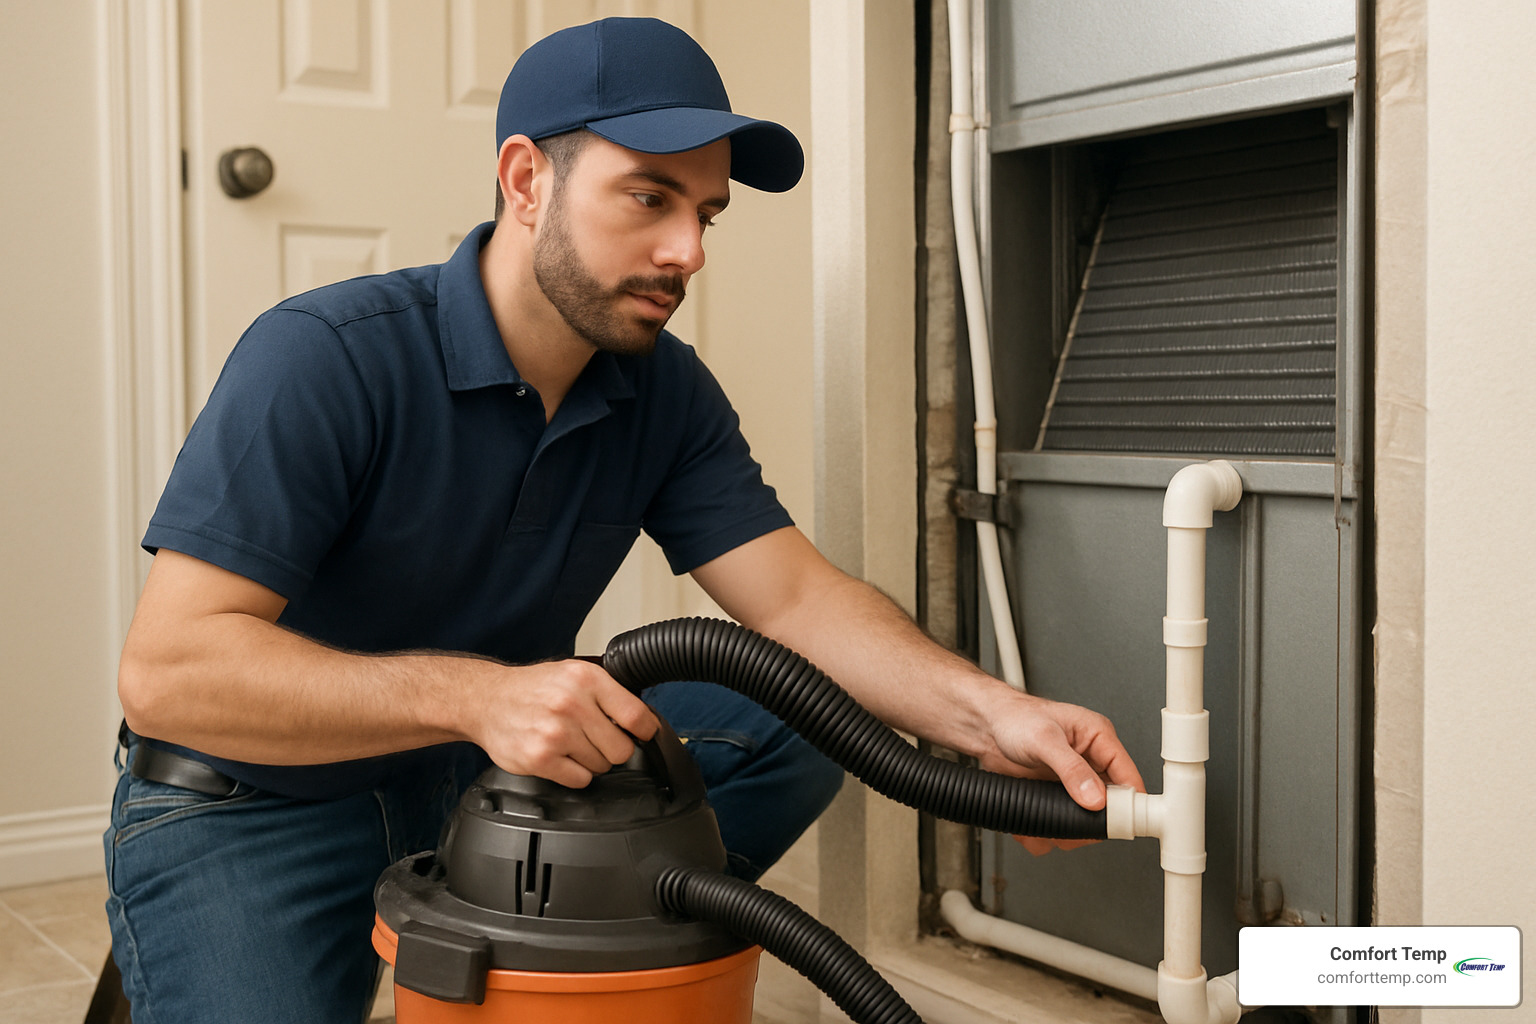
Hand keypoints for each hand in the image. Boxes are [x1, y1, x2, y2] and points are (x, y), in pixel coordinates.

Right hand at [467, 660, 659, 787]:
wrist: (485, 699)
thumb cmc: (532, 688)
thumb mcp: (572, 673)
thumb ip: (607, 692)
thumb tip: (643, 719)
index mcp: (586, 679)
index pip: (636, 715)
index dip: (645, 730)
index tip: (643, 734)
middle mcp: (572, 704)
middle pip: (622, 749)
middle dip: (613, 748)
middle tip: (595, 739)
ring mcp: (555, 733)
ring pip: (602, 767)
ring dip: (591, 761)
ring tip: (570, 744)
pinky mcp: (540, 759)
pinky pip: (580, 780)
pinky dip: (574, 774)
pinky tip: (560, 757)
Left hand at [971, 689, 1144, 855]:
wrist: (984, 727)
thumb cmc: (1014, 718)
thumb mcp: (1044, 739)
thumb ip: (1071, 768)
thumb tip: (1094, 797)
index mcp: (1098, 738)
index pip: (1128, 776)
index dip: (1129, 802)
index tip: (1118, 823)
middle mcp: (1089, 761)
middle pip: (1109, 805)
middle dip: (1090, 823)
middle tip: (1074, 830)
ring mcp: (1072, 781)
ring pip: (1083, 820)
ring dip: (1065, 831)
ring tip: (1047, 828)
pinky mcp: (1053, 795)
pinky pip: (1057, 823)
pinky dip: (1044, 832)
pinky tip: (1030, 827)